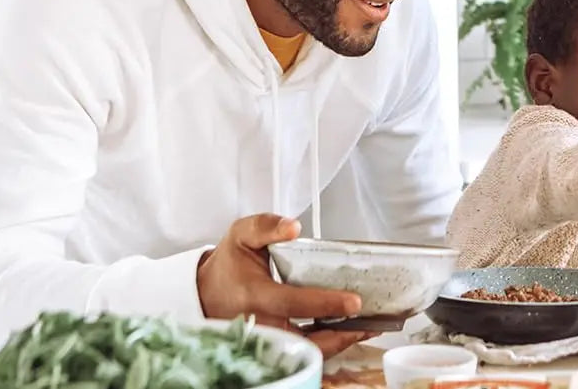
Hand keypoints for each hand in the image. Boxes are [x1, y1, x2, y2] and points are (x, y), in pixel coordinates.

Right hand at [197, 214, 376, 357]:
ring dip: (339, 343)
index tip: (353, 302)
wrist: (206, 293)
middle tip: (371, 322)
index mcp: (253, 294)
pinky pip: (302, 352)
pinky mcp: (272, 347)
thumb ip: (265, 226)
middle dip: (340, 334)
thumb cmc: (229, 265)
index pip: (292, 303)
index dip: (324, 304)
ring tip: (368, 328)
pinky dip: (328, 346)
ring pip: (305, 350)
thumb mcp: (242, 236)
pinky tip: (350, 333)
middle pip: (304, 338)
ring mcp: (266, 339)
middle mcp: (260, 322)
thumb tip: (292, 227)